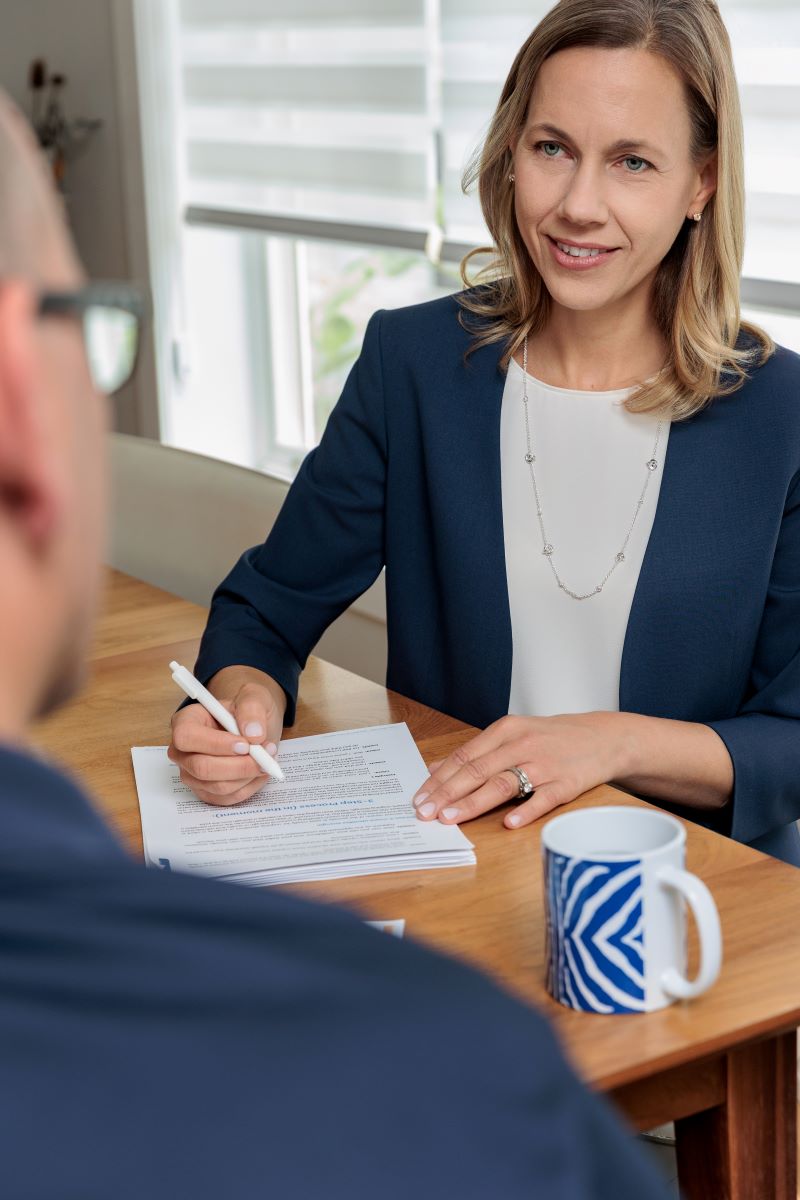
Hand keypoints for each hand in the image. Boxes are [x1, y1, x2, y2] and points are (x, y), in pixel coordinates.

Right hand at [168, 666, 286, 805]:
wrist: (253, 727)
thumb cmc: (246, 711)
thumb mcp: (253, 697)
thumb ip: (252, 708)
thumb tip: (253, 733)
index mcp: (185, 722)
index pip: (187, 737)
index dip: (215, 744)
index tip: (245, 744)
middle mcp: (183, 751)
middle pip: (202, 768)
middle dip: (239, 765)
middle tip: (265, 756)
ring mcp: (192, 775)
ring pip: (218, 786)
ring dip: (249, 775)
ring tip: (267, 759)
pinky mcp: (207, 792)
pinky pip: (228, 798)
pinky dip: (250, 786)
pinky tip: (259, 771)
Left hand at [412, 712, 629, 828]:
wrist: (604, 737)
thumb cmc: (552, 739)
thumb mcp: (513, 735)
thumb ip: (476, 752)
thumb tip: (436, 769)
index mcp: (506, 730)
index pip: (464, 756)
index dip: (439, 778)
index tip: (419, 798)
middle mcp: (522, 745)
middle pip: (478, 770)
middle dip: (447, 793)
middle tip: (425, 813)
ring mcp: (545, 765)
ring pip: (503, 784)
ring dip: (474, 803)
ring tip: (451, 818)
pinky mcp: (566, 784)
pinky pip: (543, 799)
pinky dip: (525, 812)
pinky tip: (507, 824)